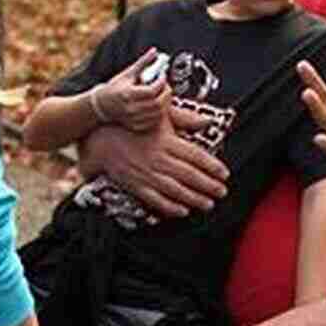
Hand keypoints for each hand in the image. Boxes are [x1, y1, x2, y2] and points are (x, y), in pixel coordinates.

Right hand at [80, 103, 228, 216]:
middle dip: (208, 185)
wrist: (101, 138)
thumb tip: (206, 121)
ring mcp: (146, 173)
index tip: (224, 174)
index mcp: (166, 141)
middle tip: (222, 191)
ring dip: (194, 199)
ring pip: (175, 189)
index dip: (212, 166)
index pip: (195, 155)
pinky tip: (183, 211)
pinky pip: (155, 199)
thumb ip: (184, 118)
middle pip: (188, 174)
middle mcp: (158, 158)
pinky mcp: (135, 185)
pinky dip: (169, 207)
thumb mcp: (159, 115)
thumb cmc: (132, 125)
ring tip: (208, 204)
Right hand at [96, 48, 170, 131]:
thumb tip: (155, 51)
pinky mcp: (136, 126)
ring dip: (165, 103)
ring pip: (158, 113)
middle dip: (166, 93)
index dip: (161, 82)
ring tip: (162, 94)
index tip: (162, 75)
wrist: (102, 105)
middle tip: (165, 85)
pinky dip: (159, 113)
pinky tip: (158, 104)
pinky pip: (154, 122)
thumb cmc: (115, 88)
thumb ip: (143, 63)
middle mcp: (131, 108)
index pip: (152, 90)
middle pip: (158, 103)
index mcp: (128, 94)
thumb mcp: (127, 74)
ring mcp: (134, 119)